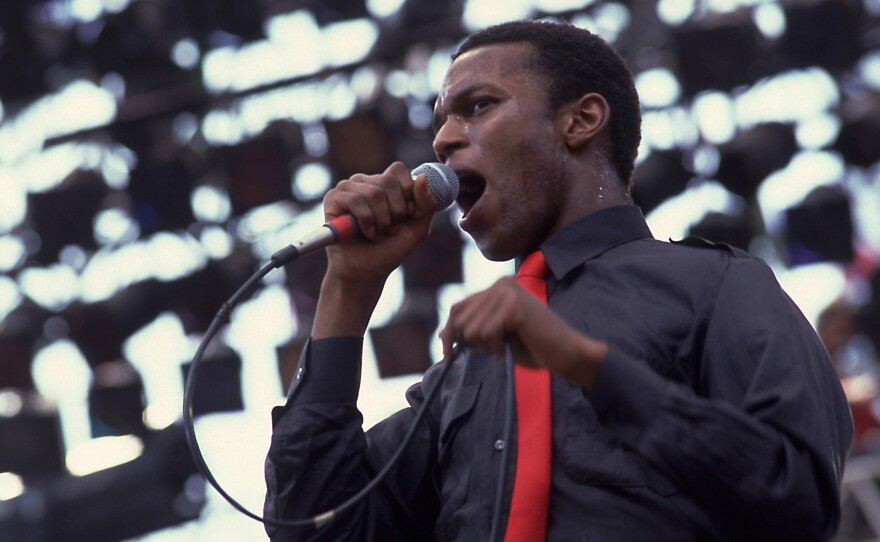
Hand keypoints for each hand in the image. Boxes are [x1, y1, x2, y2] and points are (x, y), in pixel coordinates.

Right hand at [311, 162, 436, 339]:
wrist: (366, 273)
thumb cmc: (389, 250)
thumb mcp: (417, 229)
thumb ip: (426, 204)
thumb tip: (423, 177)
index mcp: (385, 184)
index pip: (398, 170)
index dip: (407, 193)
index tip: (405, 216)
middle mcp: (365, 182)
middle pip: (389, 181)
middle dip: (395, 212)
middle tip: (389, 229)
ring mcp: (347, 188)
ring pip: (374, 193)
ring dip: (381, 221)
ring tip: (376, 233)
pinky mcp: (333, 199)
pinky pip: (356, 200)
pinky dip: (366, 222)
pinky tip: (365, 233)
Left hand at [439, 277, 607, 387]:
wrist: (567, 354)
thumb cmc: (534, 348)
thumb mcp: (496, 338)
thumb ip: (473, 332)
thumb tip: (442, 335)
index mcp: (497, 288)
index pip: (458, 308)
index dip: (448, 332)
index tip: (447, 354)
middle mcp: (500, 284)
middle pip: (460, 317)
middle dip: (469, 342)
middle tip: (494, 350)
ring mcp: (507, 292)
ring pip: (471, 328)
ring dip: (486, 346)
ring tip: (507, 345)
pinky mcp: (514, 305)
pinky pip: (487, 333)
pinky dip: (496, 347)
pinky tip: (512, 346)